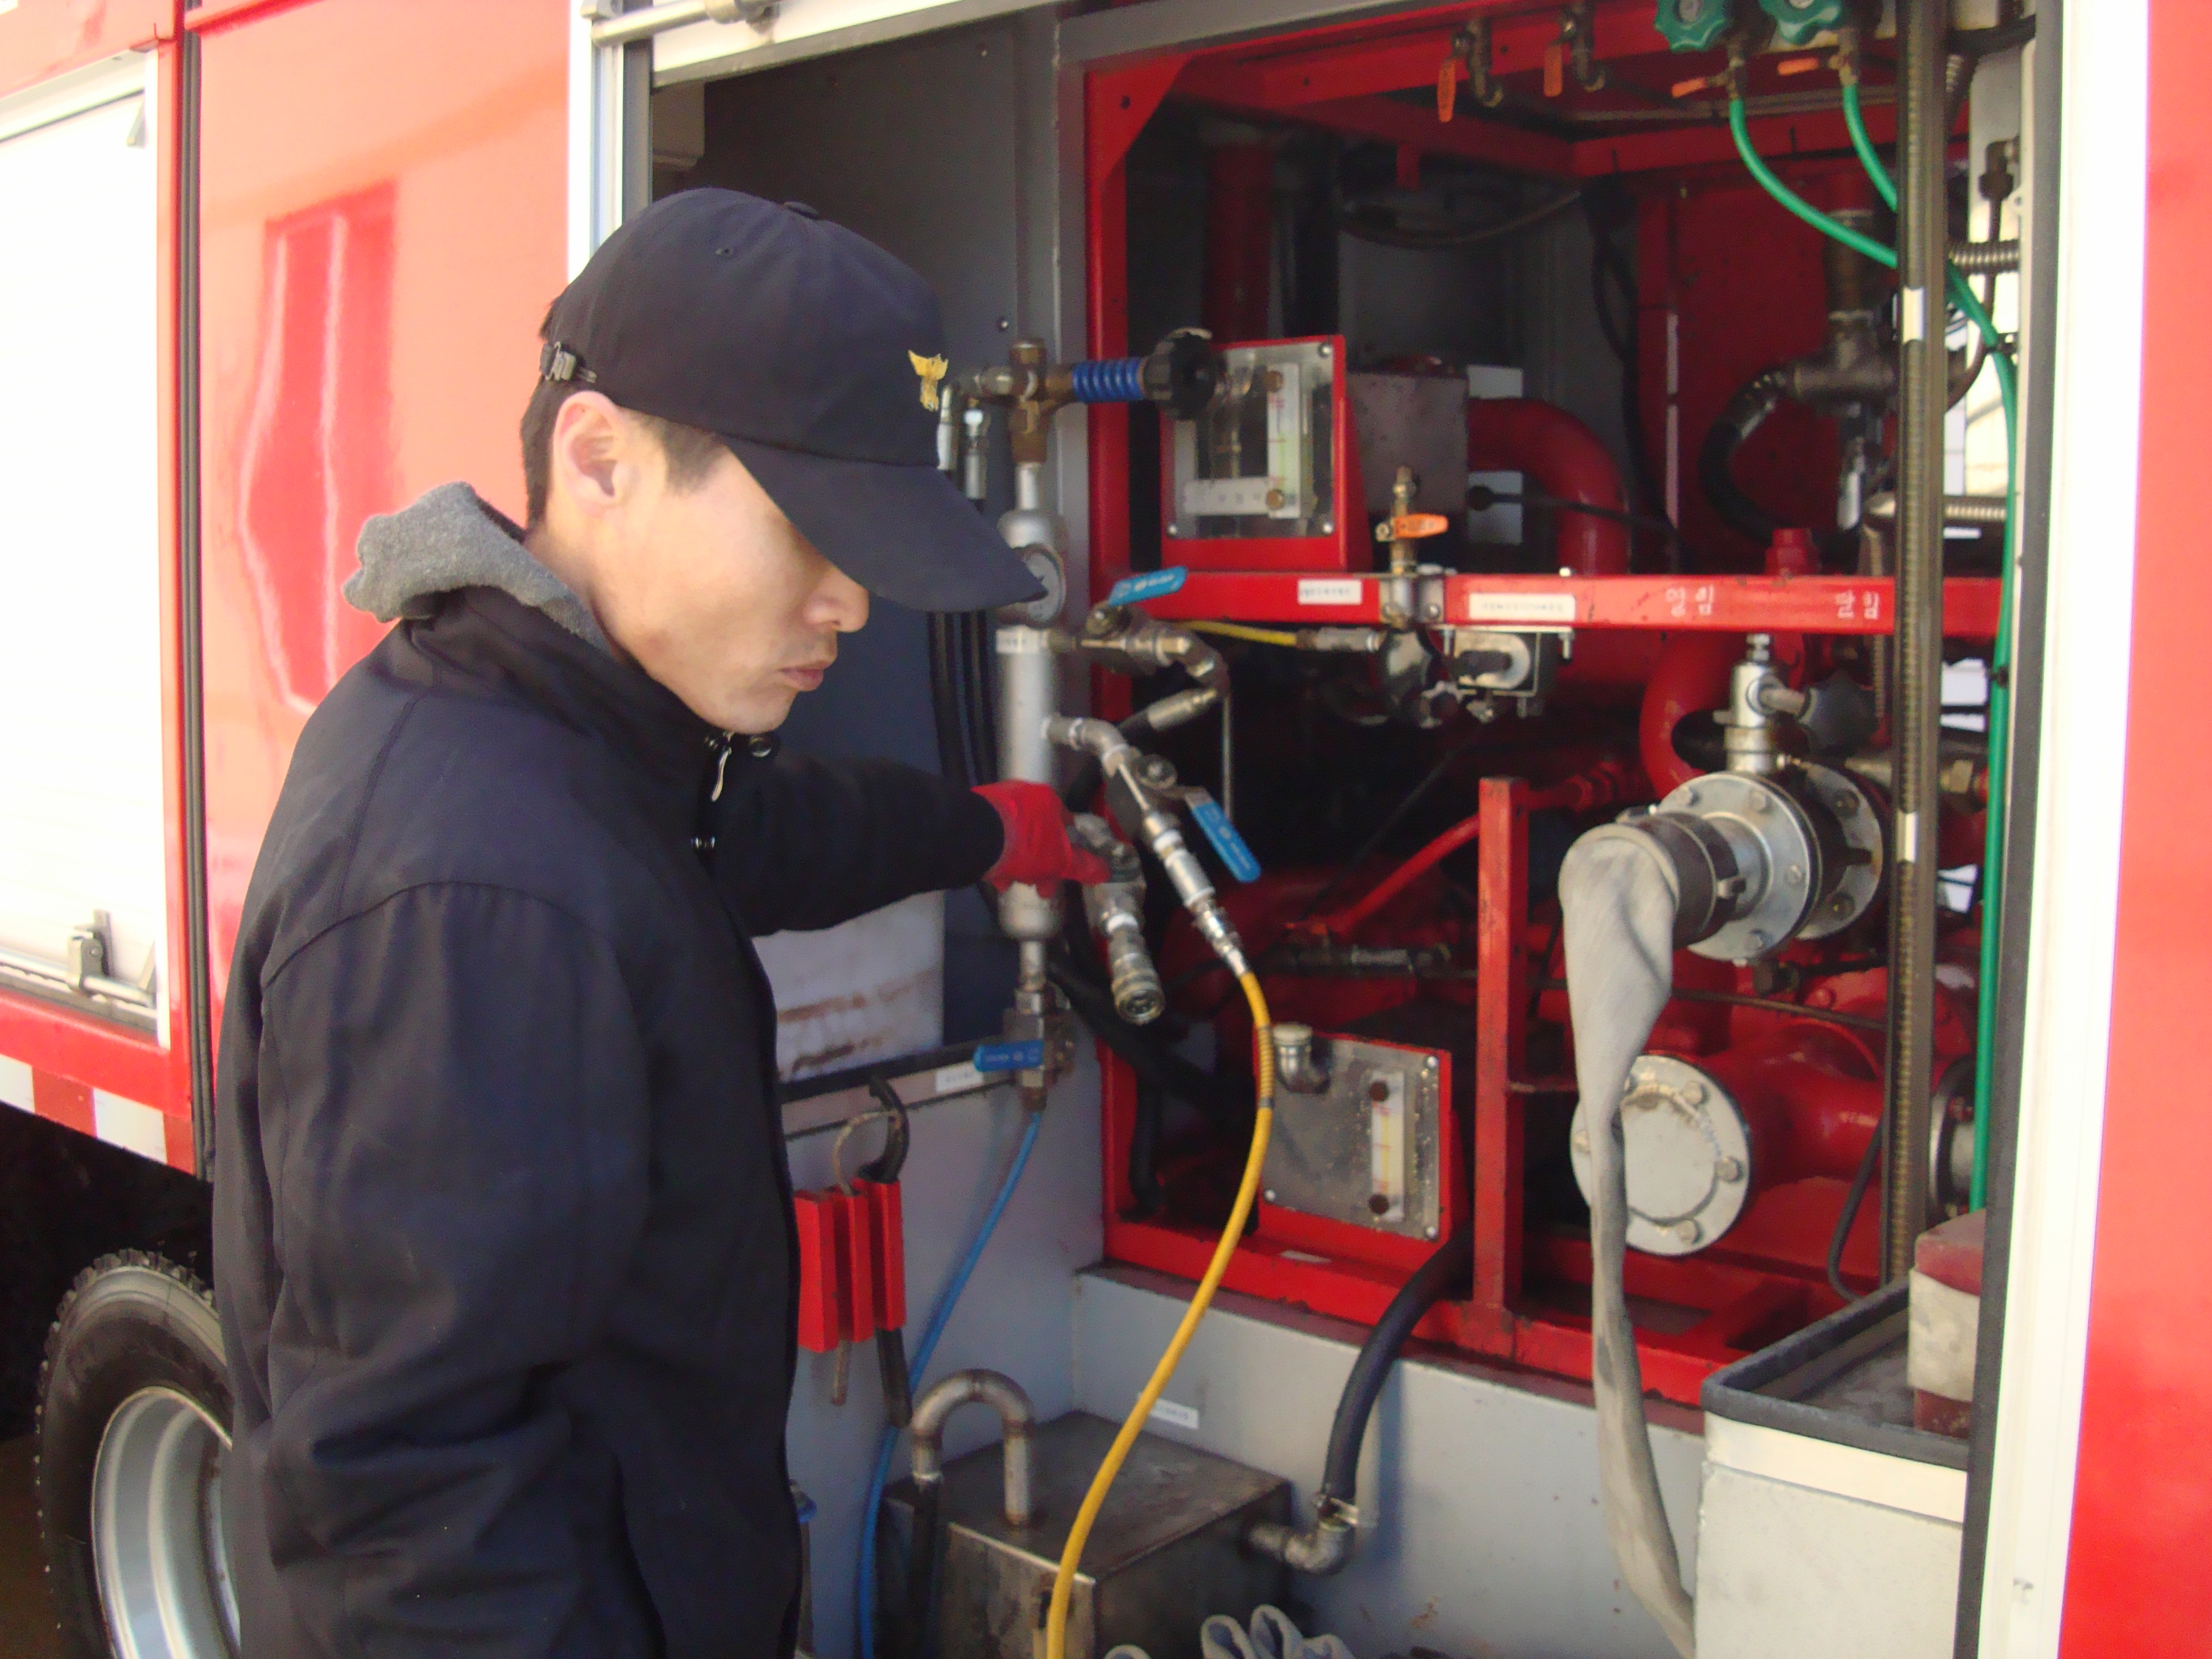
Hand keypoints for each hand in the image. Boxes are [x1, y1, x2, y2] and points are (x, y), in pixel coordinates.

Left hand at [975, 781, 1111, 890]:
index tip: (1062, 873)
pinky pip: (994, 839)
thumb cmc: (1025, 845)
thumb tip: (1104, 871)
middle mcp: (1024, 795)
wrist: (976, 836)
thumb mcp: (1059, 860)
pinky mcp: (977, 814)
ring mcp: (998, 803)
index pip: (1067, 826)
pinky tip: (995, 876)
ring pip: (1015, 838)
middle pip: (1040, 834)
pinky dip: (998, 857)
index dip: (1068, 853)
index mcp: (1049, 800)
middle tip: (1038, 885)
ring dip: (1017, 864)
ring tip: (1012, 883)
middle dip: (1041, 864)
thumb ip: (1082, 866)